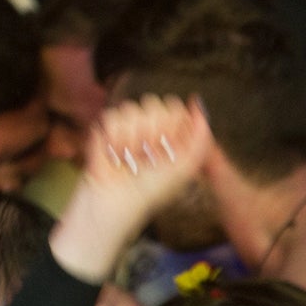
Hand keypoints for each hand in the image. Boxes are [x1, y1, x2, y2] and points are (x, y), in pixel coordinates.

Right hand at [51, 96, 211, 282]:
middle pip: (156, 104)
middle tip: (148, 156)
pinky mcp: (105, 127)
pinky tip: (114, 153)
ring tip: (129, 158)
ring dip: (131, 138)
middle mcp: (150, 128)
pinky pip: (112, 115)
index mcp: (172, 136)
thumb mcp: (184, 168)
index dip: (173, 126)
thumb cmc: (150, 190)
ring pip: (133, 108)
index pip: (176, 109)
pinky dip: (113, 136)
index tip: (169, 149)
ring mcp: (127, 126)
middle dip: (153, 132)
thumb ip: (200, 137)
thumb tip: (197, 104)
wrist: (114, 201)